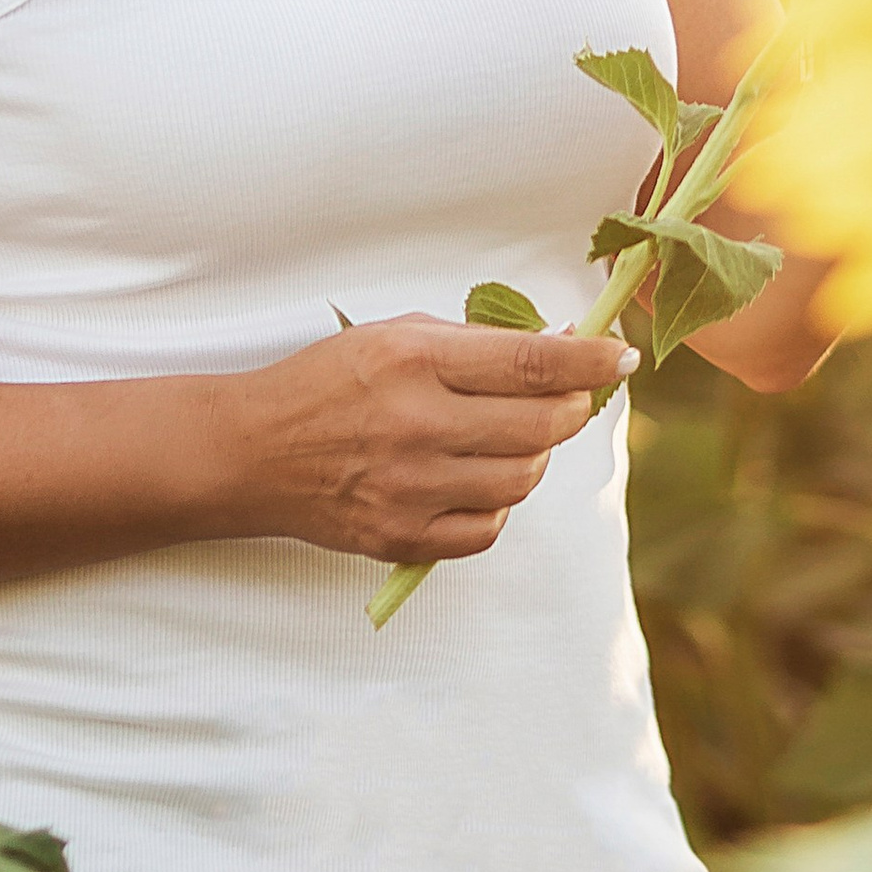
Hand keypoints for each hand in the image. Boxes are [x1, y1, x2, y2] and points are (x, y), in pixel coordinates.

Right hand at [221, 313, 636, 566]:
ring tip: (512, 439)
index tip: (620, 356)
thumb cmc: (327, 383)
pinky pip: (486, 529)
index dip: (588, 360)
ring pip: (521, 481)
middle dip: (572, 409)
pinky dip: (496, 505)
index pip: (530, 362)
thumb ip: (473, 342)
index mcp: (414, 360)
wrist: (251, 452)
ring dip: (533, 457)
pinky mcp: (401, 536)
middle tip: (571, 399)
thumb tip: (556, 346)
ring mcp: (409, 488)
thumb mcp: (393, 335)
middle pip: (539, 426)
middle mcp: (415, 424)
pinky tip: (475, 480)